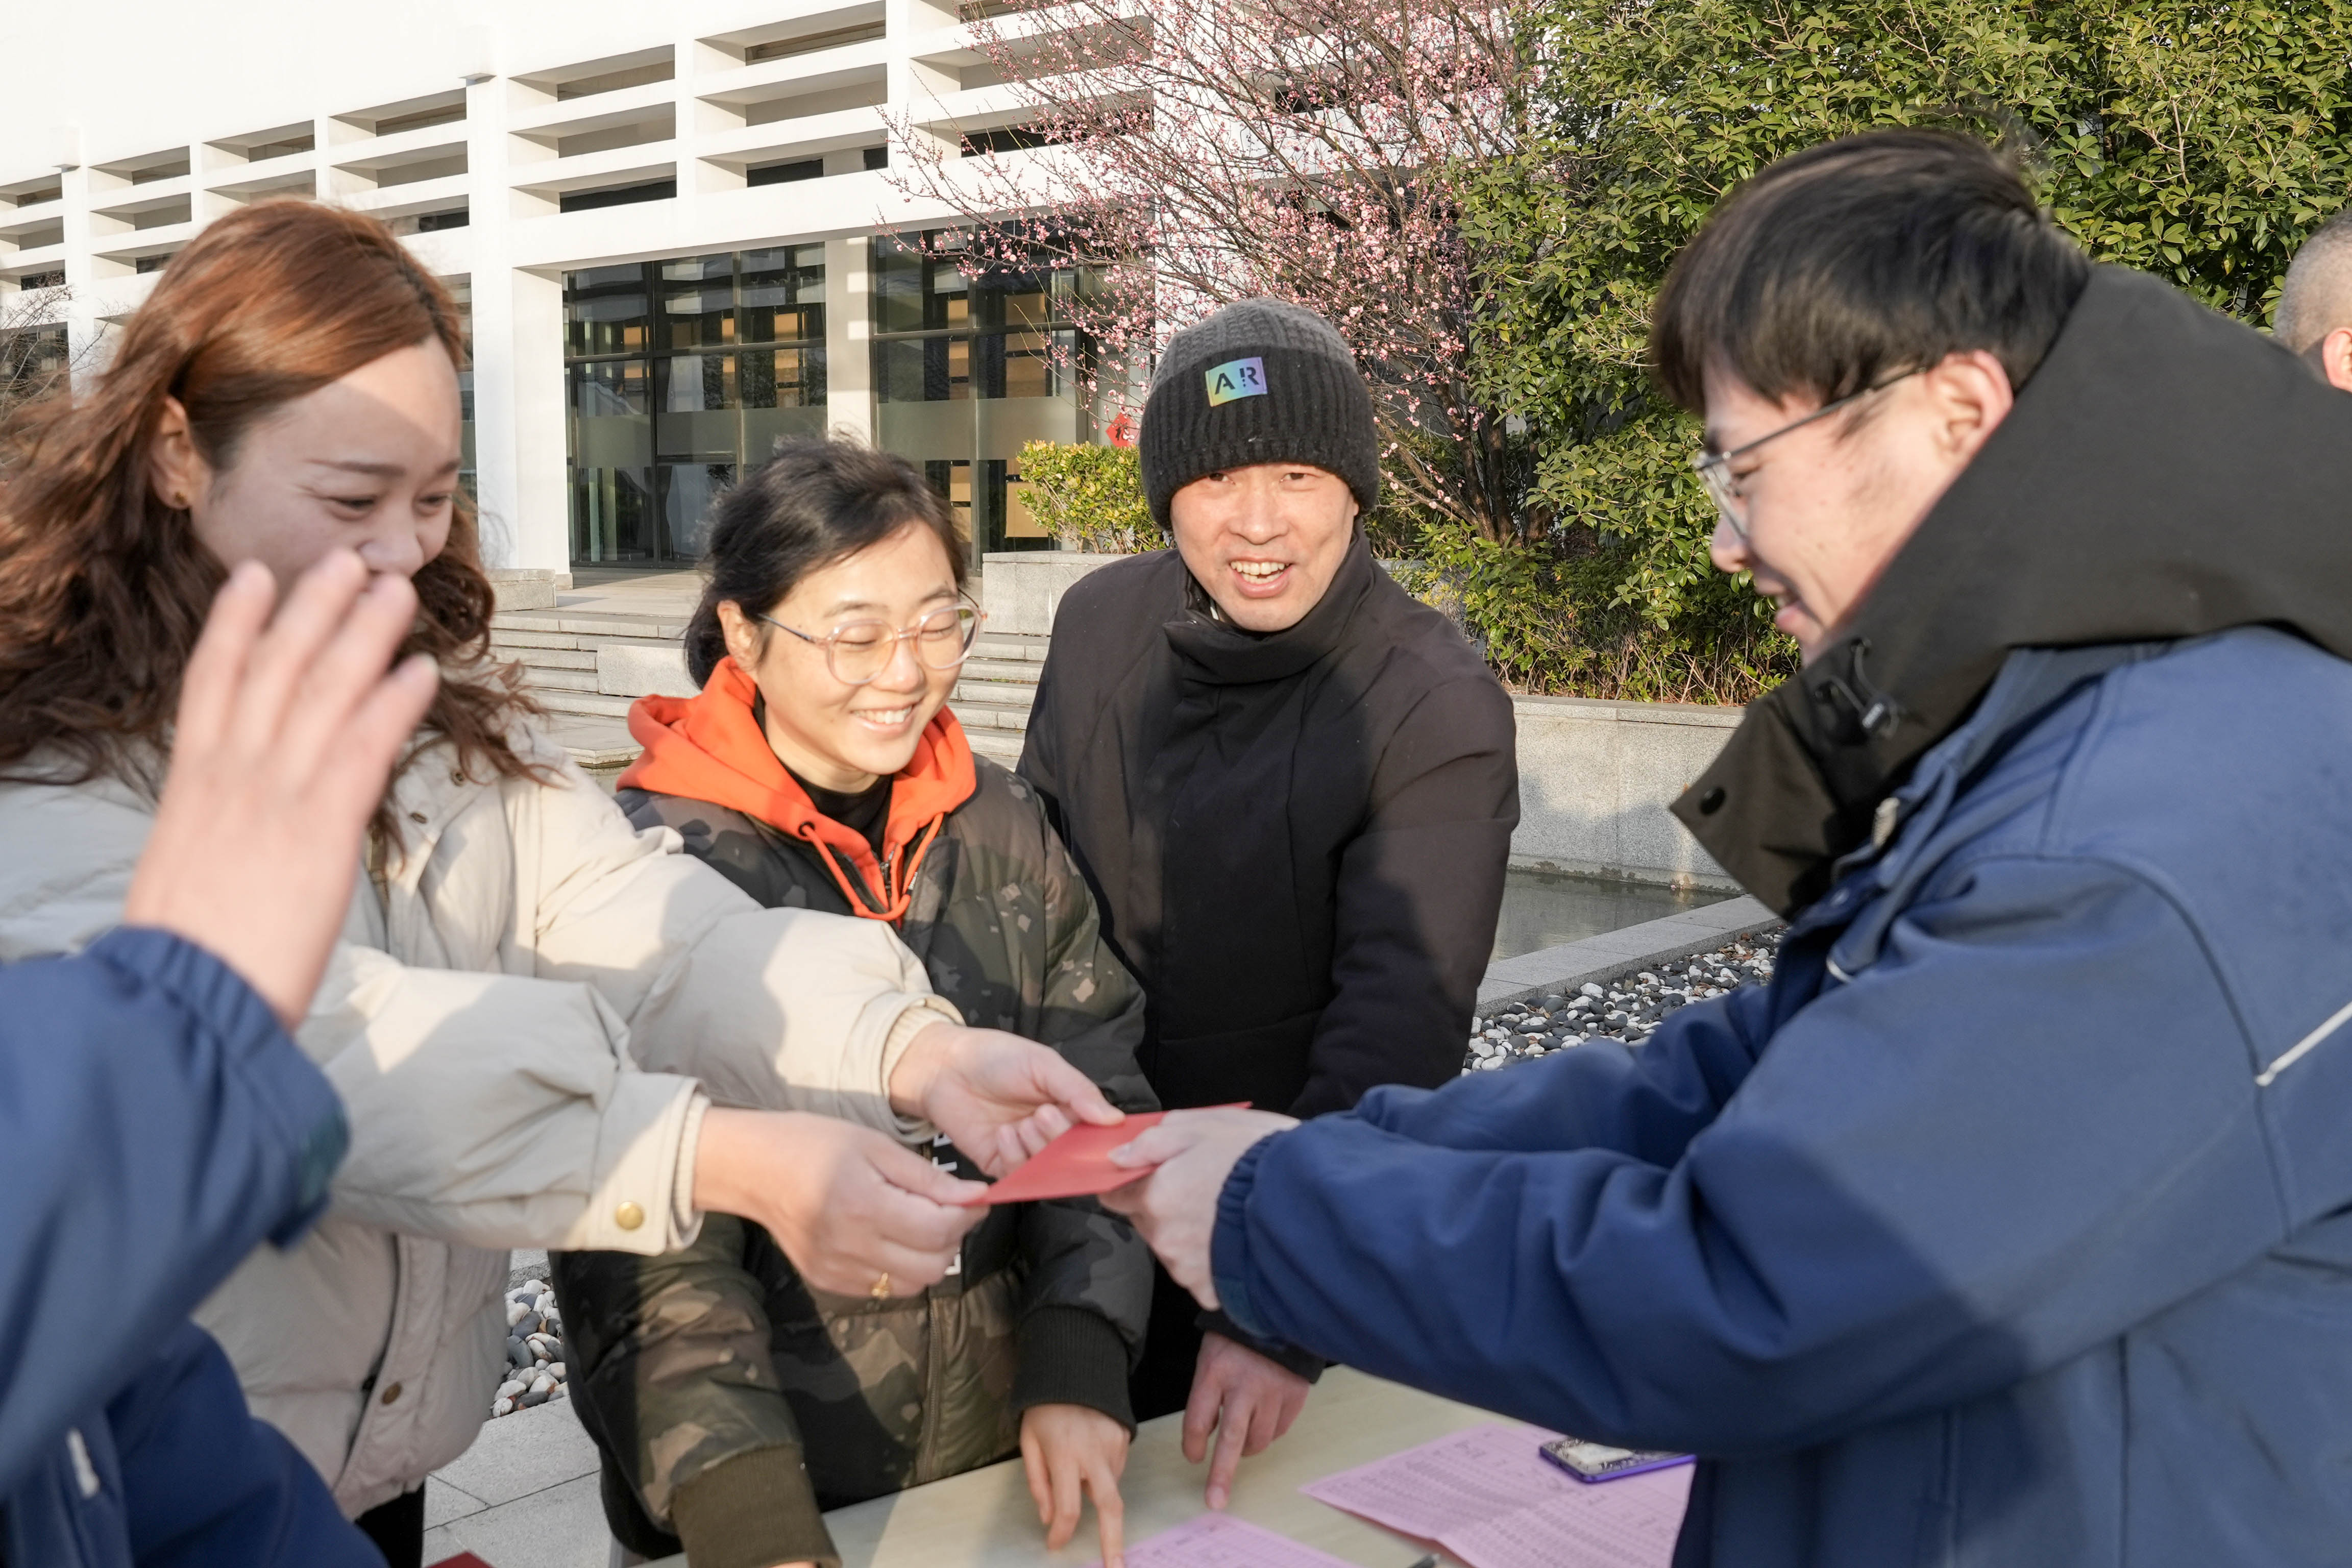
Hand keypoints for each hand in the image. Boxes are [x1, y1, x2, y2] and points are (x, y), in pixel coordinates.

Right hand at [123, 552, 437, 1028]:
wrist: (189, 995)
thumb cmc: (190, 951)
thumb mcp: (184, 872)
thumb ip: (212, 833)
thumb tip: (231, 826)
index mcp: (194, 784)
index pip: (212, 682)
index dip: (235, 623)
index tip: (254, 577)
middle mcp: (235, 774)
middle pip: (277, 669)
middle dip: (313, 609)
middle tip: (347, 560)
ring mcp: (278, 794)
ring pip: (325, 693)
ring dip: (365, 636)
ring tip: (396, 592)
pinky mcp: (322, 827)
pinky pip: (364, 748)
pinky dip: (393, 705)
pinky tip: (421, 672)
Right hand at [692, 1107, 986, 1295]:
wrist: (753, 1170)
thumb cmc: (813, 1144)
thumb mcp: (874, 1145)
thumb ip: (926, 1177)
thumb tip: (975, 1196)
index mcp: (863, 1205)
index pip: (938, 1229)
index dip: (968, 1215)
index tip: (975, 1197)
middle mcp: (850, 1246)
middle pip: (932, 1265)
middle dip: (952, 1238)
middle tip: (947, 1209)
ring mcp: (837, 1271)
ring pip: (913, 1284)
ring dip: (929, 1257)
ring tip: (918, 1224)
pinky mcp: (829, 1282)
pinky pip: (884, 1289)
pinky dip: (900, 1268)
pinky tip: (890, 1238)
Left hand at [889, 1023, 1124, 1174]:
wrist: (945, 1066)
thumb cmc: (996, 1057)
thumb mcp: (1044, 1064)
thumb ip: (1078, 1090)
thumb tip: (1113, 1119)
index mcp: (1068, 1106)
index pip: (1094, 1131)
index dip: (1098, 1137)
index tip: (1096, 1135)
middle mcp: (1050, 1132)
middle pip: (1072, 1153)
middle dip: (1061, 1139)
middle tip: (1044, 1116)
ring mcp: (1025, 1149)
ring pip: (1047, 1168)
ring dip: (1037, 1148)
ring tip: (1022, 1124)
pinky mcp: (999, 1163)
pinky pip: (1018, 1175)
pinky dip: (1015, 1158)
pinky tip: (1004, 1135)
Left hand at [1020, 1402, 1129, 1566]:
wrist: (1074, 1366)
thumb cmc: (1044, 1408)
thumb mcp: (1029, 1443)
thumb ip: (1039, 1483)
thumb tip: (1050, 1518)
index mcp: (1064, 1455)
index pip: (1068, 1507)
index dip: (1062, 1532)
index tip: (1055, 1544)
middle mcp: (1094, 1453)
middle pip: (1110, 1506)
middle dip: (1113, 1542)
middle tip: (1115, 1567)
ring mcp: (1114, 1445)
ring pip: (1110, 1486)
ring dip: (1096, 1492)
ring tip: (1076, 1464)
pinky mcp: (1125, 1439)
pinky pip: (1116, 1469)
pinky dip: (1103, 1474)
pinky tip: (1089, 1453)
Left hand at [1101, 1108, 1296, 1309]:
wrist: (1311, 1205)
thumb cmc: (1261, 1158)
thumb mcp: (1207, 1126)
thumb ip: (1154, 1139)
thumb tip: (1120, 1156)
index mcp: (1156, 1195)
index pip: (1115, 1195)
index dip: (1133, 1183)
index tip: (1154, 1176)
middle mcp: (1164, 1238)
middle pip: (1148, 1222)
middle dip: (1168, 1206)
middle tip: (1208, 1187)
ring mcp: (1188, 1270)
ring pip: (1176, 1248)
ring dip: (1194, 1233)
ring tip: (1232, 1213)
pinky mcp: (1213, 1293)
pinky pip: (1203, 1275)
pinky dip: (1216, 1260)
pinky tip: (1240, 1239)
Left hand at [1184, 1333, 1309, 1510]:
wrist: (1277, 1311)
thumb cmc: (1236, 1336)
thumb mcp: (1211, 1356)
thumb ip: (1207, 1394)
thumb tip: (1210, 1435)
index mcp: (1216, 1370)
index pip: (1199, 1419)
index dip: (1193, 1443)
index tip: (1194, 1456)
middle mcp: (1245, 1384)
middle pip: (1232, 1438)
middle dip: (1222, 1474)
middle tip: (1215, 1501)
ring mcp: (1273, 1390)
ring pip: (1258, 1439)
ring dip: (1247, 1447)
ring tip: (1243, 1435)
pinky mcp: (1295, 1394)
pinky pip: (1279, 1430)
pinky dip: (1268, 1432)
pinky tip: (1263, 1416)